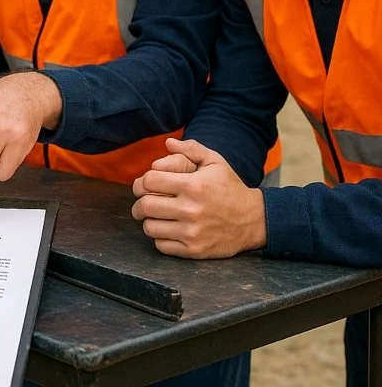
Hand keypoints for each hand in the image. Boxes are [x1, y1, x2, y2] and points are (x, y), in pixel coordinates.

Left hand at [131, 138, 266, 258]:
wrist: (254, 220)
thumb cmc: (230, 188)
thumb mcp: (215, 162)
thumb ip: (191, 148)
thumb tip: (168, 142)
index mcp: (192, 185)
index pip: (149, 181)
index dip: (142, 182)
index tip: (145, 185)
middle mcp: (191, 209)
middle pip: (145, 206)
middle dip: (138, 203)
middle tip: (142, 203)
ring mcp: (192, 232)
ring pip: (150, 228)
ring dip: (148, 221)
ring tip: (156, 217)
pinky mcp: (194, 250)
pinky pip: (161, 245)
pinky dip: (159, 238)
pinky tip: (167, 230)